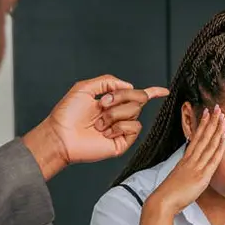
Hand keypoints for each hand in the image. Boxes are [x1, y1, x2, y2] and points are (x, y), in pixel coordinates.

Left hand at [23, 75, 168, 179]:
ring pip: (135, 112)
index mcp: (111, 102)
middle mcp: (118, 114)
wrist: (61, 135)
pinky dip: (118, 126)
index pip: (135, 96)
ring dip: (114, 114)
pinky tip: (105, 133)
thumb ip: (108, 81)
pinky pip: (134, 127)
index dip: (151, 92)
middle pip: (138, 99)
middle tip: (102, 104)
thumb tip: (129, 85)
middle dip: (121, 97)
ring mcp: (121, 128)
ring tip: (98, 123)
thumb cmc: (67, 114)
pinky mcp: (122, 142)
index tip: (164, 91)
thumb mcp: (85, 88)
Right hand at [149, 106, 224, 213]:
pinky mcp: (202, 176)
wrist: (163, 201)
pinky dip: (219, 147)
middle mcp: (191, 159)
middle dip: (211, 121)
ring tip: (222, 116)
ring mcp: (197, 166)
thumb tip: (192, 165)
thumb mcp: (179, 176)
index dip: (202, 124)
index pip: (196, 137)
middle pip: (203, 136)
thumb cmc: (170, 192)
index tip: (206, 113)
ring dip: (216, 129)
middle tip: (216, 107)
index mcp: (186, 159)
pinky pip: (212, 159)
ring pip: (208, 144)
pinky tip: (223, 138)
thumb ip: (187, 169)